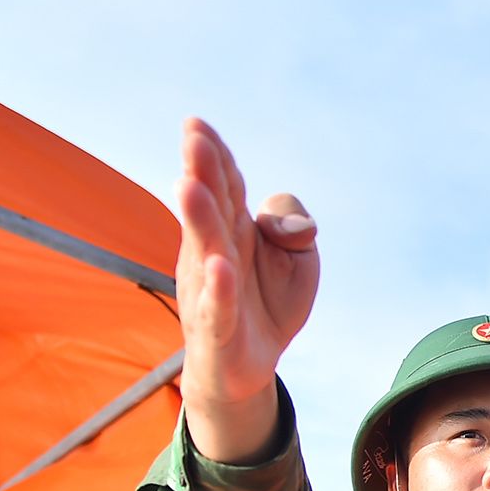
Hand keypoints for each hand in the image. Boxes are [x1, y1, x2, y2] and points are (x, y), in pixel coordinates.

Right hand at [175, 117, 319, 462]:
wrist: (250, 365)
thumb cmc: (269, 303)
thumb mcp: (299, 259)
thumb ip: (293, 228)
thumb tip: (286, 222)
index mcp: (234, 230)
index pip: (225, 187)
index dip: (214, 157)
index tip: (198, 124)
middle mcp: (215, 253)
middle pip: (211, 209)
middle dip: (202, 173)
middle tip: (192, 138)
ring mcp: (211, 289)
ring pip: (206, 250)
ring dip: (199, 218)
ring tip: (191, 185)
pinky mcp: (218, 329)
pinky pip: (219, 307)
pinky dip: (220, 288)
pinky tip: (220, 267)